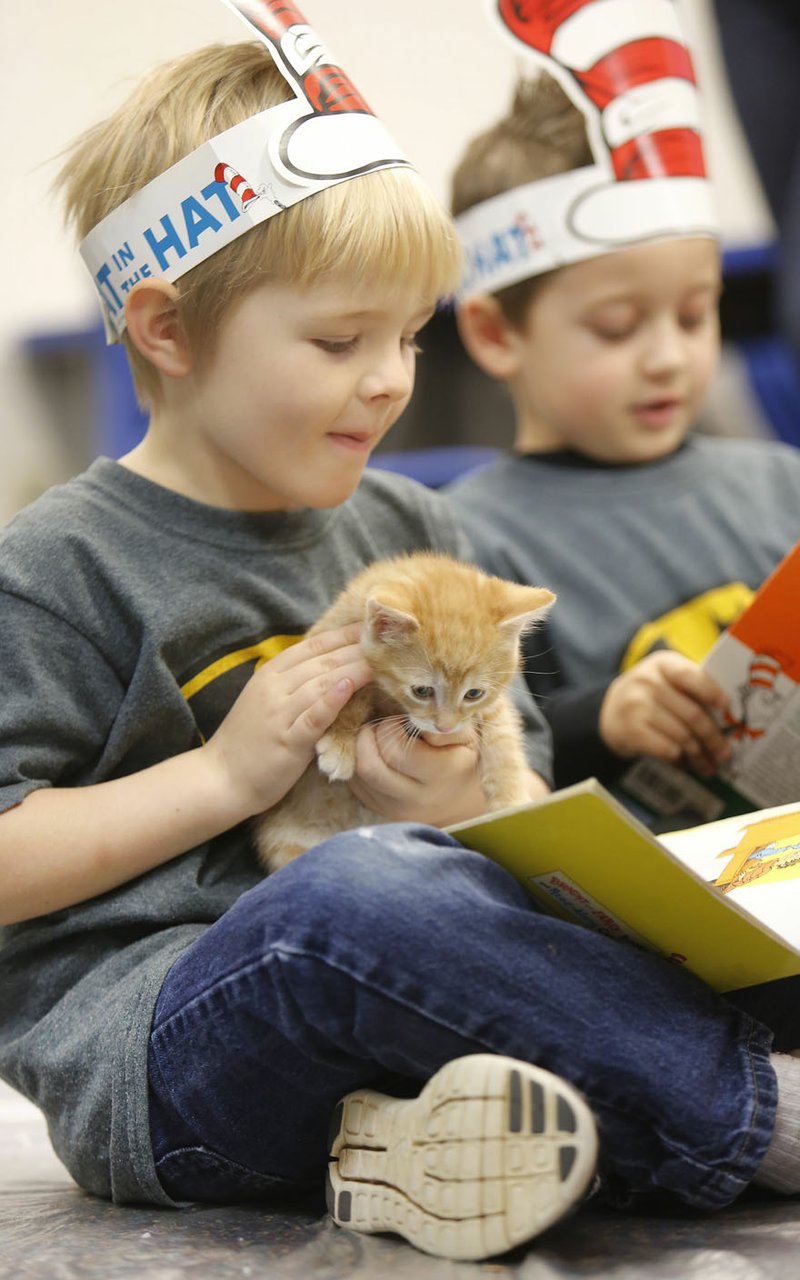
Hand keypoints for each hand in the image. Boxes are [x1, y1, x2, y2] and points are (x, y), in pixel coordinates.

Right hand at [203, 623, 372, 818]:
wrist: (220, 778)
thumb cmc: (249, 741)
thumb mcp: (268, 701)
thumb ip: (294, 683)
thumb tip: (332, 668)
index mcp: (270, 674)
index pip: (313, 646)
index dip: (344, 635)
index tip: (370, 628)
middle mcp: (274, 688)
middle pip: (322, 661)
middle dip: (357, 650)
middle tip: (387, 643)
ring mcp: (279, 713)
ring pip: (321, 683)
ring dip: (354, 669)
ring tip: (381, 661)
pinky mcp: (287, 740)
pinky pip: (313, 716)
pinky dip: (332, 700)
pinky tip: (350, 686)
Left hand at [347, 717, 487, 826]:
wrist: (458, 805)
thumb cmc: (461, 762)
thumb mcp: (466, 739)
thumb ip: (446, 726)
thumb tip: (420, 721)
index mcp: (440, 775)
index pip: (395, 749)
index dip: (390, 727)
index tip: (399, 720)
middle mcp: (415, 798)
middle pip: (370, 766)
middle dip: (368, 737)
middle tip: (382, 728)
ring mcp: (394, 809)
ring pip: (359, 776)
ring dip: (361, 750)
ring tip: (378, 739)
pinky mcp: (380, 811)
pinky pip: (356, 785)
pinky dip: (359, 764)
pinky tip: (376, 756)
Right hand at [599, 651, 730, 774]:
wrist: (609, 710)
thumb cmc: (652, 695)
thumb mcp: (667, 680)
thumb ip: (693, 689)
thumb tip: (729, 718)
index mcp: (663, 664)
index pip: (689, 676)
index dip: (710, 691)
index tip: (726, 706)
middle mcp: (647, 682)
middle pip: (691, 714)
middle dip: (712, 738)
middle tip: (724, 755)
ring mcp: (636, 706)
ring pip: (681, 736)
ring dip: (698, 755)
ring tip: (707, 766)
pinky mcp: (630, 730)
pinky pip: (665, 749)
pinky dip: (678, 760)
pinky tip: (683, 765)